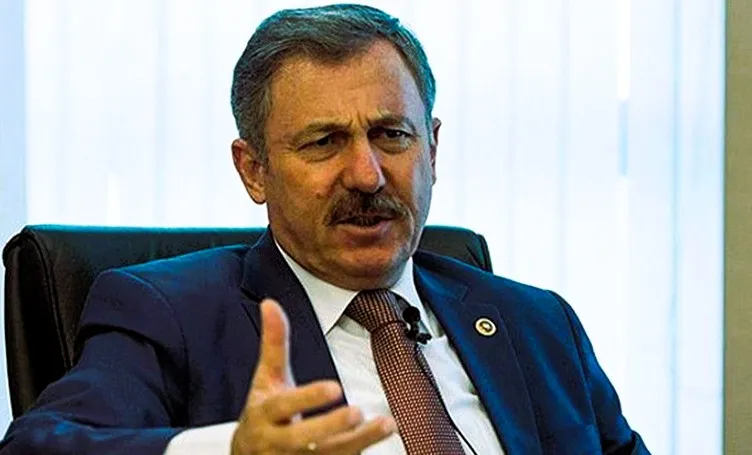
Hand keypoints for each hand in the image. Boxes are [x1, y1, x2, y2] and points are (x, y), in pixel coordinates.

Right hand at [231, 299, 395, 453]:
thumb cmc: (264, 413)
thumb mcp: (265, 378)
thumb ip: (274, 343)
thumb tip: (270, 302)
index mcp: (265, 414)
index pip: (284, 406)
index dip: (308, 398)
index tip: (335, 387)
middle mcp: (277, 443)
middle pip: (303, 439)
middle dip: (331, 427)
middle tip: (357, 412)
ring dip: (359, 443)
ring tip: (387, 424)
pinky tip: (383, 440)